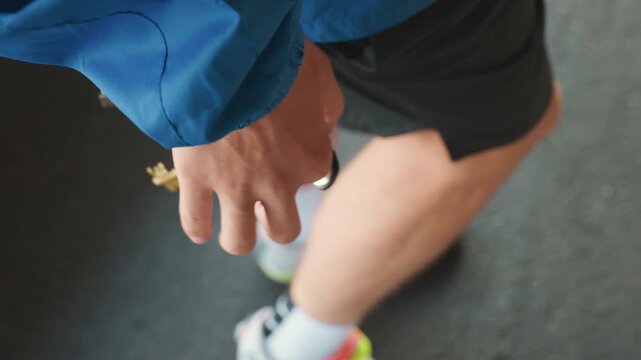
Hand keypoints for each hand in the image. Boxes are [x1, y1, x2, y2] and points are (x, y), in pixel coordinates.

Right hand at [172, 39, 343, 254]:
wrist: (229, 56)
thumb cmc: (277, 62)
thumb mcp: (320, 74)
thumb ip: (329, 105)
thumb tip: (325, 124)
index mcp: (311, 160)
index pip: (314, 177)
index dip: (300, 163)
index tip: (289, 147)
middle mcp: (278, 185)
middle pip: (284, 229)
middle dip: (276, 224)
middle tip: (266, 210)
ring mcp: (235, 187)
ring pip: (240, 239)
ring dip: (239, 238)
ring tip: (234, 230)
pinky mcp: (197, 178)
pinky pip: (194, 218)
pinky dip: (197, 228)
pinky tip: (200, 230)